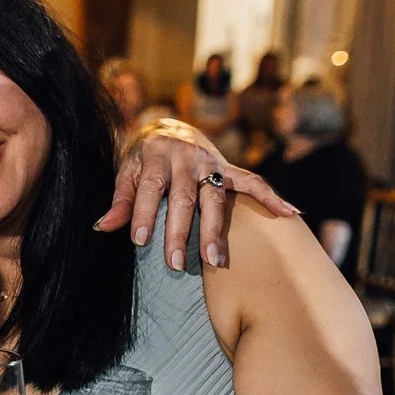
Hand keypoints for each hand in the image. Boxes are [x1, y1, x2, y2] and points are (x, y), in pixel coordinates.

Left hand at [99, 118, 298, 268]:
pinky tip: (291, 213)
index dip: (143, 213)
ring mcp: (211, 164)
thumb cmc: (143, 160)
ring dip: (215, 230)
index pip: (149, 187)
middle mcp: (187, 159)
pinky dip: (272, 197)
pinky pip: (254, 182)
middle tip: (175, 264)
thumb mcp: (126, 173)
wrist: (167, 130)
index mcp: (156, 157)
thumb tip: (102, 227)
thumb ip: (119, 200)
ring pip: (216, 198)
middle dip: (179, 232)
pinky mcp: (229, 170)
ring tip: (214, 261)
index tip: (139, 240)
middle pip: (184, 198)